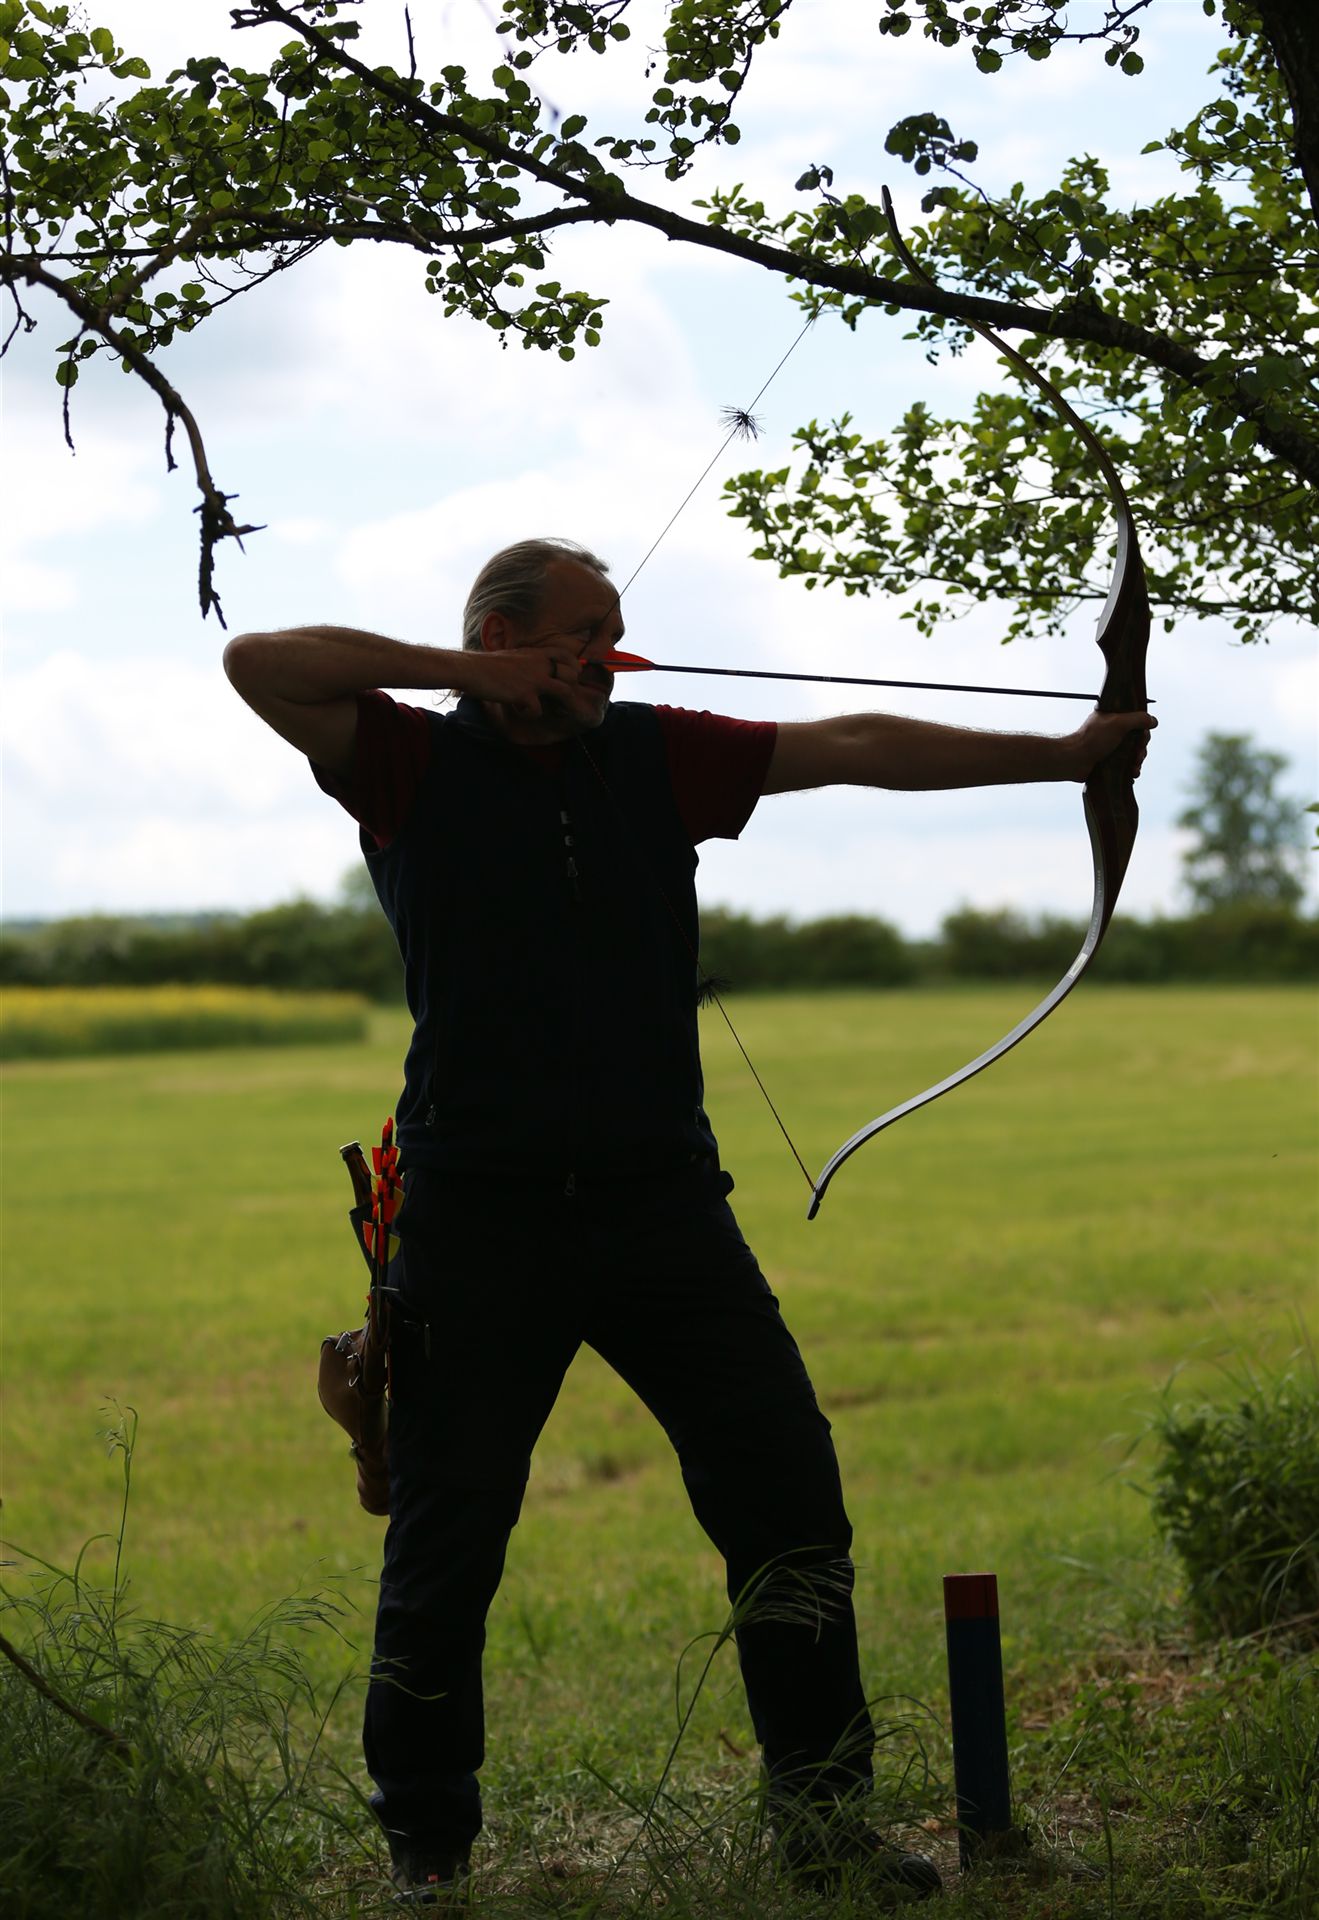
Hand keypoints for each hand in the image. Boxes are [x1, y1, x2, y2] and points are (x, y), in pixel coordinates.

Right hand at [457, 633, 603, 722]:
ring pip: (565, 692)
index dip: (574, 667)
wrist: (472, 669)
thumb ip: (529, 662)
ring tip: (544, 706)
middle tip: (557, 699)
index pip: (567, 656)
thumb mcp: (514, 656)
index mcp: (537, 654)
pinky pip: (539, 711)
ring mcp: (535, 679)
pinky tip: (518, 710)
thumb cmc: (489, 665)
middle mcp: (540, 664)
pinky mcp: (526, 694)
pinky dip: (529, 714)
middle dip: (569, 689)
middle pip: (572, 675)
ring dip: (558, 704)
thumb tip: (537, 672)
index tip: (569, 677)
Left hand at [1065, 708, 1156, 782]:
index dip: (1143, 731)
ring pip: (1134, 753)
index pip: (1137, 722)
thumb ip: (1137, 719)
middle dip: (1141, 748)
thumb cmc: (1092, 739)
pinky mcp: (1110, 762)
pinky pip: (1126, 765)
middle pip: (1137, 739)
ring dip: (1138, 760)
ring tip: (1134, 767)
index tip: (1142, 738)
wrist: (1074, 760)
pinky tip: (1132, 773)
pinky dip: (1132, 769)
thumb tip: (1153, 721)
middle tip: (1138, 754)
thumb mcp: (1118, 723)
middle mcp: (1113, 732)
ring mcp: (1111, 747)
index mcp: (1114, 718)